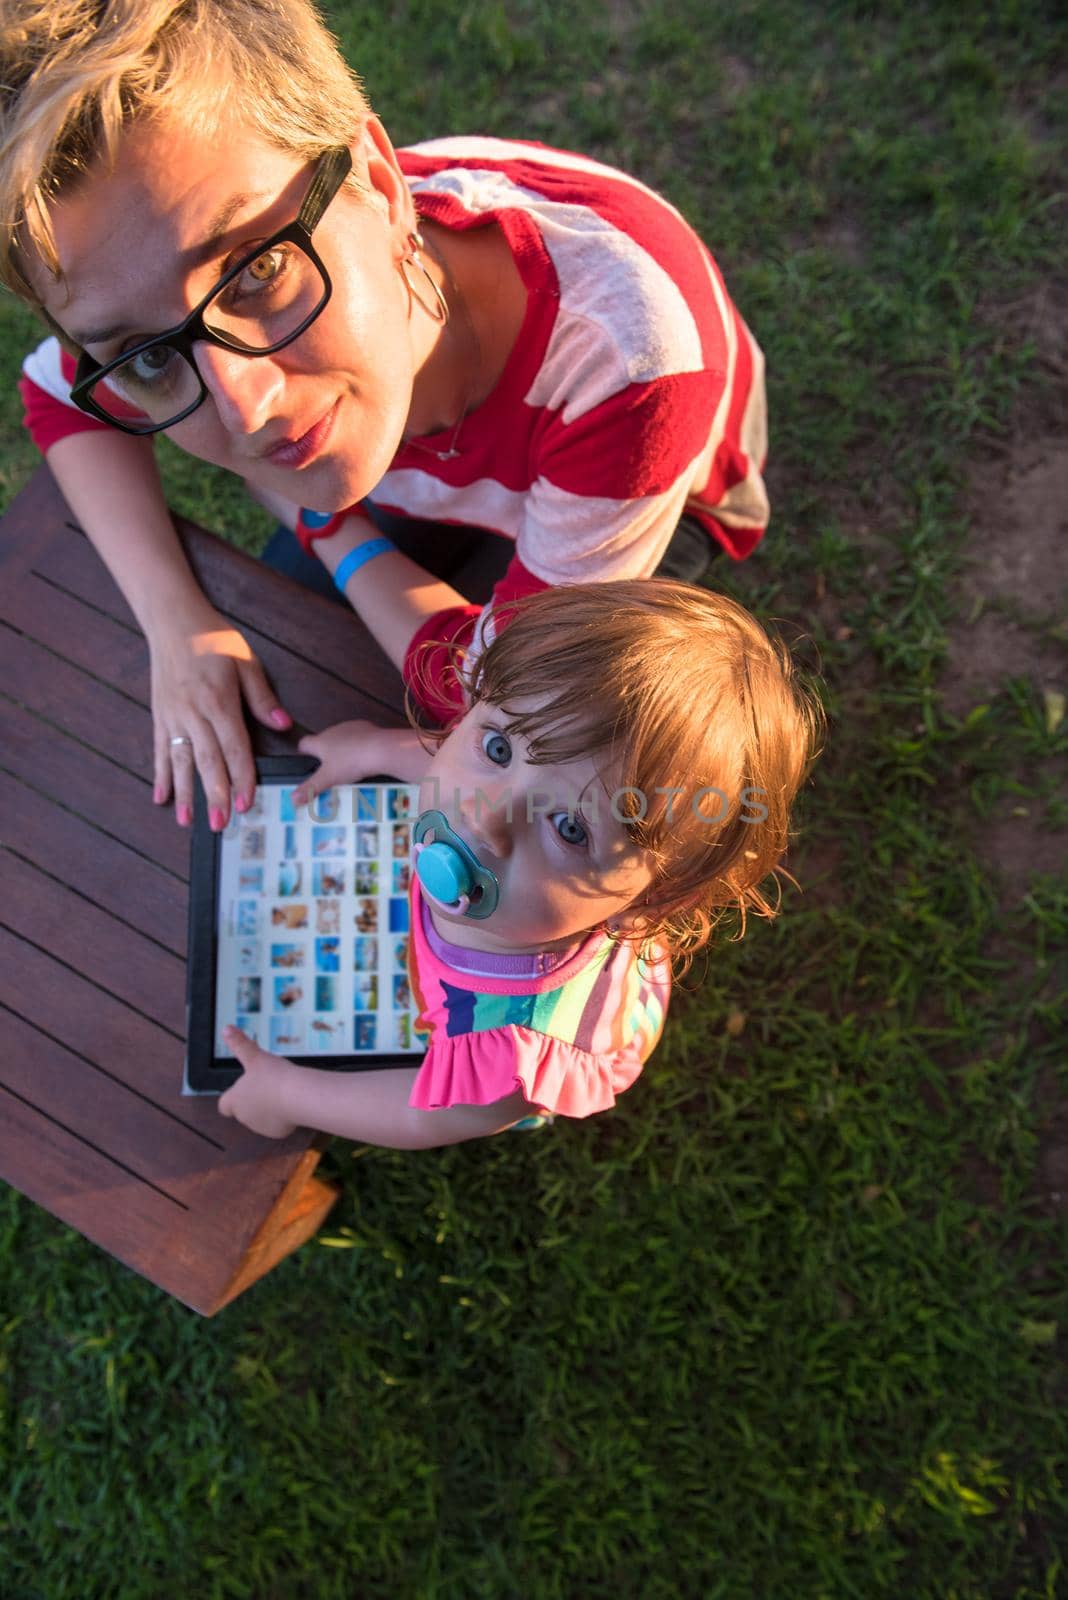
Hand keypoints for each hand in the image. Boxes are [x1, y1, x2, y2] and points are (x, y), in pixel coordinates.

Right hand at [149, 599, 291, 828]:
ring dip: (185, 792)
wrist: (173, 620)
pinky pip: (159, 750)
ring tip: (188, 821)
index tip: (246, 803)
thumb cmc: (215, 639)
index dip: (241, 777)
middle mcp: (194, 713)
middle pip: (207, 761)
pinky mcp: (160, 715)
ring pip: (180, 761)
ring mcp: (173, 716)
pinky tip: (161, 798)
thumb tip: (284, 724)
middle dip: (214, 795)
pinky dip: (160, 775)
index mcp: (219, 701)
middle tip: (220, 824)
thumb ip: (262, 697)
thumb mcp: (246, 662)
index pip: (234, 748)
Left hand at [217, 1026, 298, 1137]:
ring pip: (260, 1118)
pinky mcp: (277, 1132)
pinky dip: (282, 1117)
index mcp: (235, 1100)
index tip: (241, 1090)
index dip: (230, 1098)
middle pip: (243, 1111)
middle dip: (253, 1101)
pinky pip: (277, 1124)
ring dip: (267, 1109)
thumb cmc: (273, 1076)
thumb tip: (226, 1028)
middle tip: (267, 1085)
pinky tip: (291, 1105)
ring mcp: (260, 1126)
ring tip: (281, 1092)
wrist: (297, 1097)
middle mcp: (244, 1116)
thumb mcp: (256, 1057)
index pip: (224, 1105)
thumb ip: (240, 1044)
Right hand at [292, 720, 386, 804]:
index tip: (306, 763)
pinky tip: (366, 758)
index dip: (303, 753)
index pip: (304, 743)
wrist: (380, 749)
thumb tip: (292, 799)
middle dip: (325, 754)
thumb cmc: (351, 763)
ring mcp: (350, 727)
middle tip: (330, 772)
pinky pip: (359, 737)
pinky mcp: (367, 727)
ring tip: (349, 767)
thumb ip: (311, 788)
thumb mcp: (328, 779)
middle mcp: (333, 731)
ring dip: (343, 749)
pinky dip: (359, 745)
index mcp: (320, 741)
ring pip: (341, 738)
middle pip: (323, 741)